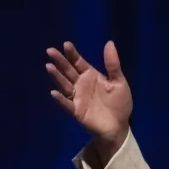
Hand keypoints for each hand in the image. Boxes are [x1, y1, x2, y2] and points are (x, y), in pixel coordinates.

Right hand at [46, 40, 132, 156]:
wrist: (119, 126)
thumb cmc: (119, 103)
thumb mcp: (119, 82)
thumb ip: (113, 64)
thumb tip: (109, 42)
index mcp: (91, 75)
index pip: (78, 62)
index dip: (72, 54)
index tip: (66, 45)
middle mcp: (81, 84)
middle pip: (68, 71)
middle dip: (60, 61)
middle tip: (50, 51)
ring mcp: (78, 98)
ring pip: (65, 85)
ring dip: (57, 77)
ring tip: (49, 67)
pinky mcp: (76, 111)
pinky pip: (67, 104)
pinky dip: (60, 99)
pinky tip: (54, 92)